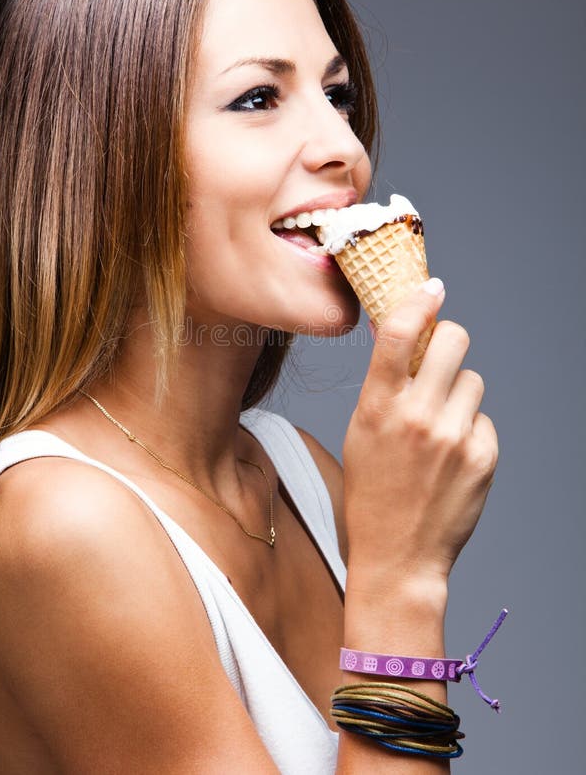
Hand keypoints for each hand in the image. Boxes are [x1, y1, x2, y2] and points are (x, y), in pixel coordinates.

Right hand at [343, 278, 497, 587]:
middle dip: (448, 339)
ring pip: (473, 379)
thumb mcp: (361, 433)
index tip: (430, 288)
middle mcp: (418, 417)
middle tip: (441, 353)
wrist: (398, 556)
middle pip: (452, 339)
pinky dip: (471, 429)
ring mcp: (454, 437)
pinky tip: (453, 456)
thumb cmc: (372, 493)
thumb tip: (400, 340)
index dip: (416, 301)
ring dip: (458, 391)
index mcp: (377, 407)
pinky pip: (483, 418)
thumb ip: (383, 387)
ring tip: (441, 425)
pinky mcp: (483, 457)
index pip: (397, 333)